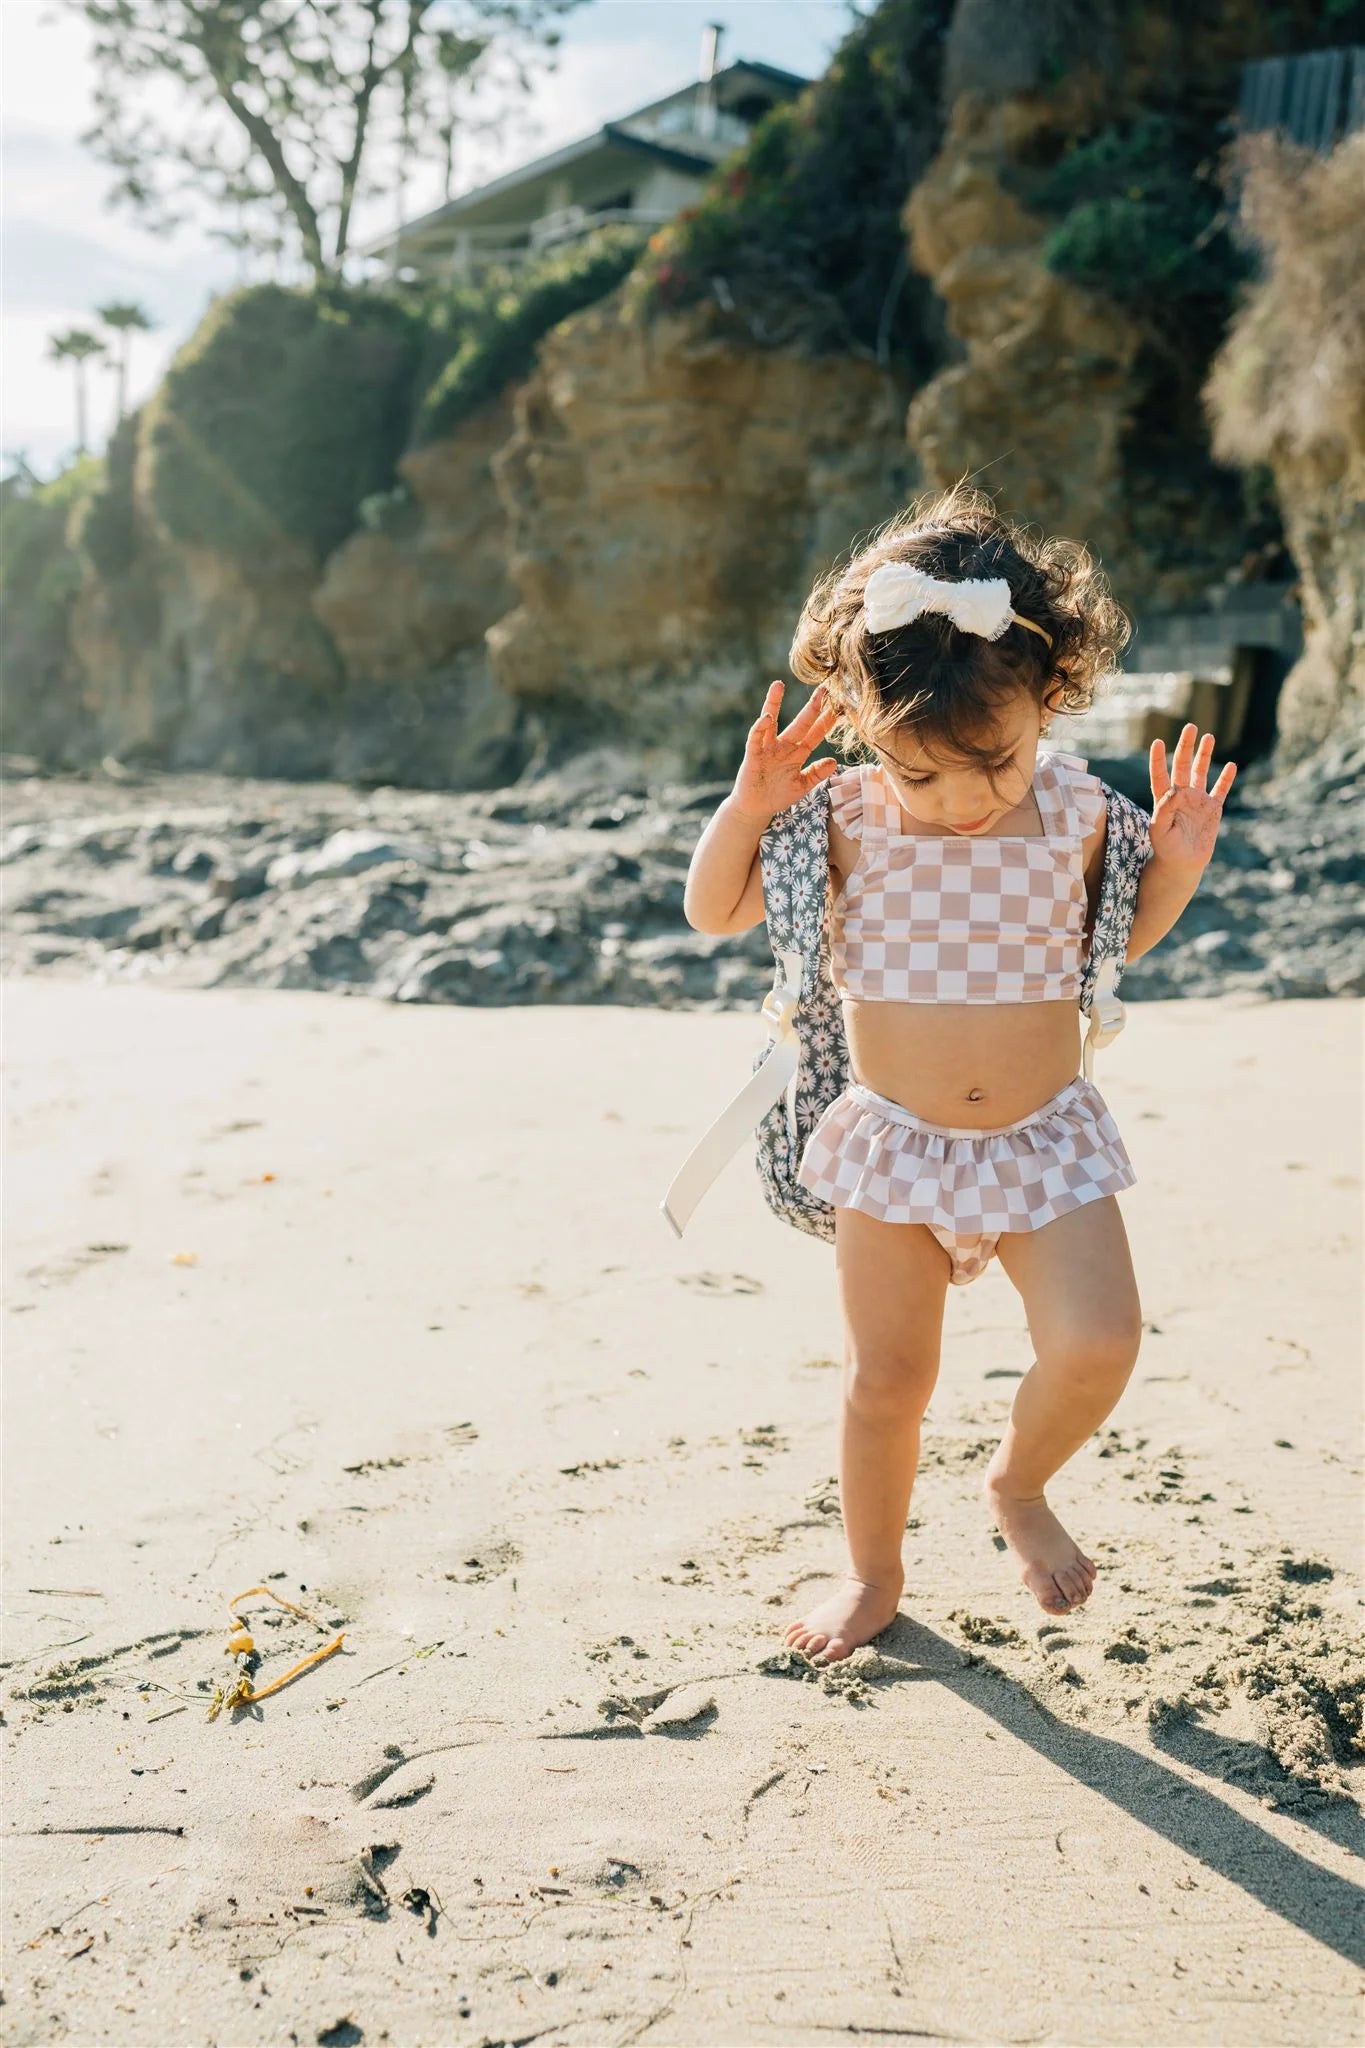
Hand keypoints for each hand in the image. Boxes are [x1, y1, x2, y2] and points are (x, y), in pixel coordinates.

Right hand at [729, 680, 840, 824]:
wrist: (755, 808)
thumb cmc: (778, 795)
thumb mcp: (802, 786)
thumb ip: (816, 774)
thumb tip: (833, 762)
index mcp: (797, 753)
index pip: (815, 734)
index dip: (826, 722)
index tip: (839, 707)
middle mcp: (784, 746)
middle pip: (800, 723)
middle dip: (812, 707)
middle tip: (823, 689)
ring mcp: (768, 748)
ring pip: (772, 722)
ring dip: (774, 703)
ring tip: (779, 685)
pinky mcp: (753, 754)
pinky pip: (756, 738)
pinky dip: (760, 727)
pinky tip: (767, 718)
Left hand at [1148, 723, 1236, 871]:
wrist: (1182, 864)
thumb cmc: (1166, 849)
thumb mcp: (1159, 830)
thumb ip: (1164, 809)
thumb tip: (1175, 789)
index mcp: (1164, 800)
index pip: (1160, 775)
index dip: (1159, 760)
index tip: (1158, 742)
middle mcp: (1181, 796)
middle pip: (1183, 766)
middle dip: (1186, 746)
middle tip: (1190, 727)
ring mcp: (1197, 801)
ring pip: (1201, 773)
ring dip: (1204, 755)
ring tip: (1208, 736)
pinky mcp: (1212, 810)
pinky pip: (1220, 791)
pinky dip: (1226, 779)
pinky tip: (1230, 765)